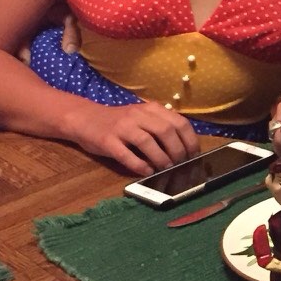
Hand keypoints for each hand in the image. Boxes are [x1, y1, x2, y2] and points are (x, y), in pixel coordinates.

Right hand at [65, 99, 198, 176]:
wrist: (85, 118)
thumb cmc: (119, 122)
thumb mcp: (143, 118)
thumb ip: (161, 128)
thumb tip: (184, 150)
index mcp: (151, 109)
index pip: (179, 122)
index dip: (190, 140)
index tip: (194, 155)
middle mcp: (138, 115)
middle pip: (166, 131)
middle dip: (178, 151)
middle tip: (180, 165)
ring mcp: (122, 127)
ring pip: (147, 142)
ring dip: (161, 158)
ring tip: (166, 169)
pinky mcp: (107, 141)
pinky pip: (126, 154)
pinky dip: (139, 165)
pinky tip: (146, 171)